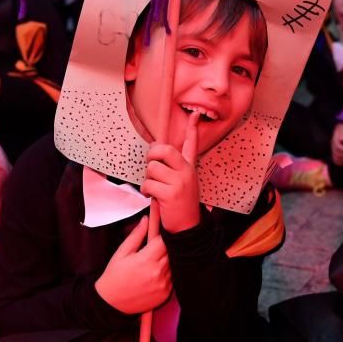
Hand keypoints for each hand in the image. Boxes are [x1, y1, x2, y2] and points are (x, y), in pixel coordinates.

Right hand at [95, 217, 171, 313]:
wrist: (111, 303)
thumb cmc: (114, 276)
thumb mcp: (122, 253)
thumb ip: (136, 235)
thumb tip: (146, 220)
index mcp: (146, 260)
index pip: (165, 240)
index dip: (164, 234)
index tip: (162, 230)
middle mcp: (158, 272)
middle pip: (172, 252)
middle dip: (167, 246)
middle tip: (159, 245)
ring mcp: (163, 285)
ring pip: (174, 265)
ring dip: (169, 259)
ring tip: (157, 259)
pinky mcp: (166, 294)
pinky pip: (174, 278)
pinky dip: (169, 273)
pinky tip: (158, 272)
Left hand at [140, 112, 200, 233]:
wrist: (188, 228)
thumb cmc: (180, 204)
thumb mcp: (182, 182)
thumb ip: (172, 167)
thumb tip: (155, 149)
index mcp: (190, 167)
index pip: (192, 144)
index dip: (193, 128)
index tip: (196, 114)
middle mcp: (187, 171)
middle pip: (163, 150)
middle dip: (151, 156)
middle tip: (152, 165)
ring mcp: (180, 182)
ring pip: (152, 169)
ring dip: (148, 180)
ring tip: (156, 189)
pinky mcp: (171, 193)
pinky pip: (148, 184)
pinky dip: (146, 191)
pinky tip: (154, 197)